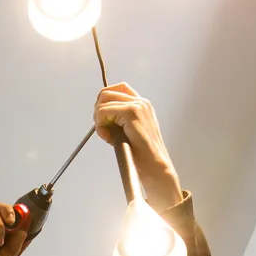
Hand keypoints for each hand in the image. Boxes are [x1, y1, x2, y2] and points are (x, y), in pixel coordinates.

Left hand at [94, 82, 182, 210]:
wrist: (155, 167)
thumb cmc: (144, 155)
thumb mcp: (129, 132)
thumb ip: (117, 121)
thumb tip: (101, 117)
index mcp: (142, 104)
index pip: (117, 89)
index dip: (104, 103)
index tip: (104, 120)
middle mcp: (141, 101)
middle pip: (106, 93)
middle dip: (99, 111)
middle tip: (104, 130)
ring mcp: (137, 105)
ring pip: (103, 101)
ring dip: (99, 119)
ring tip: (107, 136)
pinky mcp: (131, 113)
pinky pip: (103, 112)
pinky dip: (100, 125)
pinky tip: (108, 138)